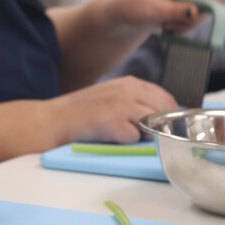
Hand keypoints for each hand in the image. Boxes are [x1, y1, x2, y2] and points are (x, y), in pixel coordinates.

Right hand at [49, 76, 176, 142]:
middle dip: (162, 126)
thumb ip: (136, 101)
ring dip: (145, 134)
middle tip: (150, 137)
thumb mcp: (112, 96)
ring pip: (153, 124)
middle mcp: (130, 90)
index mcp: (130, 83)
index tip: (165, 128)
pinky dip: (127, 141)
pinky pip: (135, 137)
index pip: (165, 97)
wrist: (55, 119)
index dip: (169, 115)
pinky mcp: (115, 120)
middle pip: (164, 110)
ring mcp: (123, 104)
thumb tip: (162, 119)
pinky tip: (111, 137)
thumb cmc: (82, 112)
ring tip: (124, 134)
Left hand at [104, 0, 224, 36]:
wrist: (124, 14)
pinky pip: (194, 18)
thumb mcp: (154, 11)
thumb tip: (197, 13)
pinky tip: (167, 26)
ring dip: (186, 24)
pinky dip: (183, 26)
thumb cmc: (135, 7)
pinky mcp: (185, 4)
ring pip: (201, 12)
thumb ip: (176, 11)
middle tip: (172, 26)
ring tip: (165, 25)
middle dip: (192, 17)